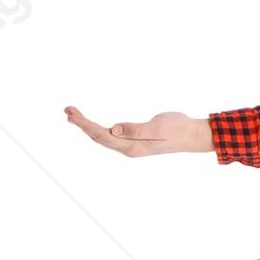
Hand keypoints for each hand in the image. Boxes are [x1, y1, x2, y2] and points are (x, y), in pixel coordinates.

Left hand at [65, 106, 214, 155]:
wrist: (192, 135)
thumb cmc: (178, 128)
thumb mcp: (158, 126)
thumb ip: (136, 129)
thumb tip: (115, 129)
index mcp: (132, 146)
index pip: (101, 135)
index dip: (84, 125)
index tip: (72, 115)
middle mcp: (128, 148)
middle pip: (98, 137)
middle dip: (81, 124)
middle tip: (67, 110)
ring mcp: (131, 146)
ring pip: (102, 137)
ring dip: (87, 127)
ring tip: (74, 116)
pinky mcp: (135, 142)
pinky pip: (110, 137)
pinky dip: (97, 129)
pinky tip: (93, 126)